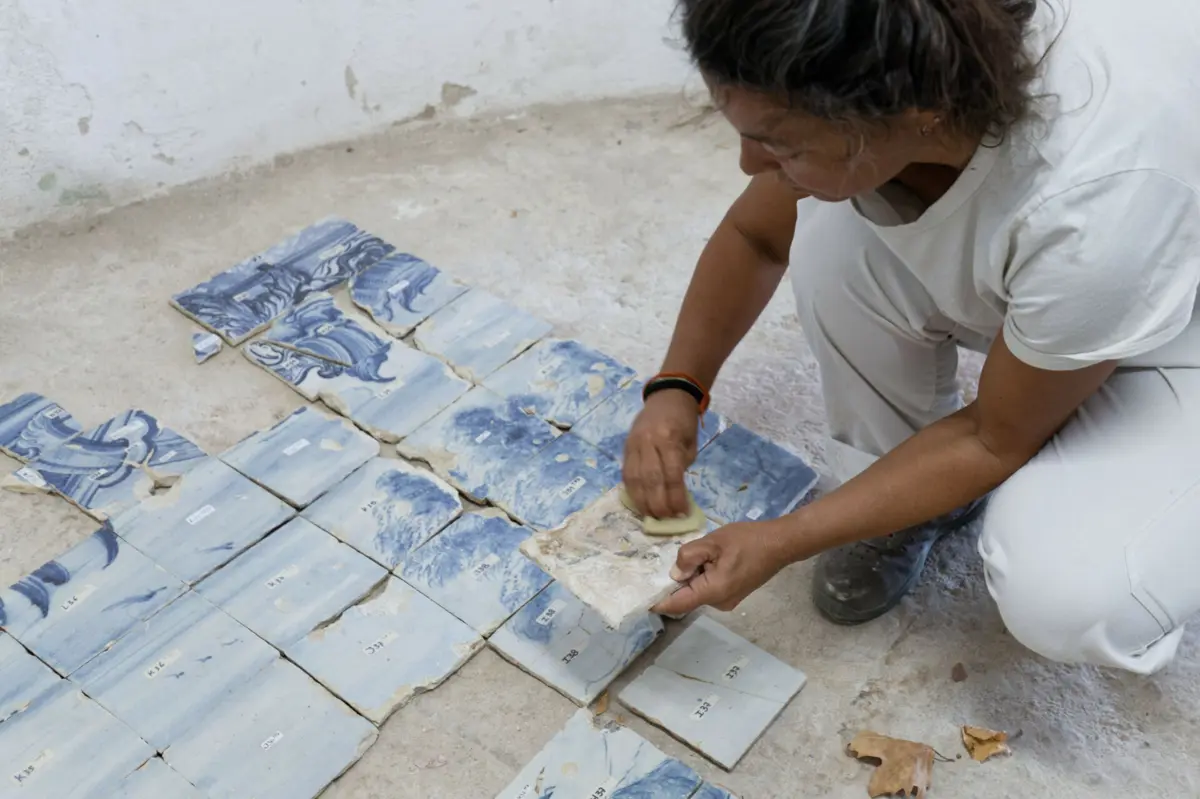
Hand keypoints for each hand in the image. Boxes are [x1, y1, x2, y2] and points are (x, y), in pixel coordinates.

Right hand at [622, 389, 699, 518]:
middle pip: (650, 479)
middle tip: (665, 519)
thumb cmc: (684, 421)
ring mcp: (634, 444)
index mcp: (669, 438)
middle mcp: (648, 442)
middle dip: (658, 503)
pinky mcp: (626, 448)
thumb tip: (675, 494)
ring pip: (634, 479)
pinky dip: (632, 491)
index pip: (671, 474)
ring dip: (642, 501)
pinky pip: (626, 473)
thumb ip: (681, 466)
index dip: (675, 496)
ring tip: (651, 516)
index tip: (682, 512)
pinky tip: (639, 503)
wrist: (667, 396)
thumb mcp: (691, 443)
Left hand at [653, 521, 795, 614]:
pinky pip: (709, 588)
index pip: (678, 604)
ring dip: (693, 575)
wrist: (780, 544)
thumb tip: (674, 573)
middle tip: (679, 557)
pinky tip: (713, 557)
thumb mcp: (713, 541)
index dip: (658, 602)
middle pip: (687, 595)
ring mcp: (728, 601)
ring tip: (703, 552)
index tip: (641, 598)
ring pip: (698, 590)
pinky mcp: (733, 594)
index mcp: (713, 591)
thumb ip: (689, 556)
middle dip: (679, 579)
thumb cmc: (747, 540)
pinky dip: (703, 575)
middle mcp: (719, 603)